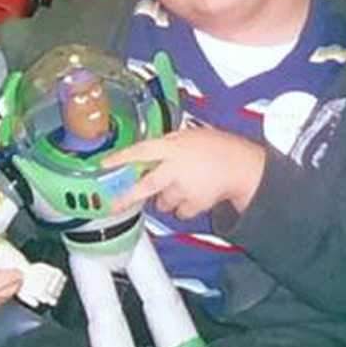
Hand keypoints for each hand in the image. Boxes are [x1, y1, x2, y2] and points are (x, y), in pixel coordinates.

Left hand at [103, 128, 265, 219]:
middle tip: (114, 205)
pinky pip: (179, 211)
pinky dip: (182, 206)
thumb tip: (147, 151)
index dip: (120, 158)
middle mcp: (175, 169)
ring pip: (162, 201)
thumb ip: (167, 143)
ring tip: (179, 186)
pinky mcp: (194, 204)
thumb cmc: (217, 147)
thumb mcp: (189, 135)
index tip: (104, 165)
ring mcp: (184, 188)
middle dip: (128, 198)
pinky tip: (191, 194)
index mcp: (172, 147)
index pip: (141, 151)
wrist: (241, 166)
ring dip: (165, 197)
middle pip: (145, 186)